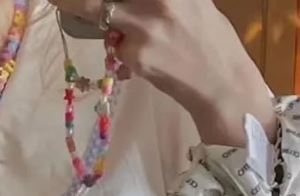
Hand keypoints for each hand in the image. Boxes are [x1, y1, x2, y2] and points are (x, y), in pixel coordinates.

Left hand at [50, 0, 273, 143]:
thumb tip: (126, 2)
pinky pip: (117, 48)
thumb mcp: (193, 1)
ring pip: (104, 15)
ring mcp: (145, 26)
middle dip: (76, 1)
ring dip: (104, 22)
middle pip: (101, 0)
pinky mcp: (137, 56)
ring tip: (117, 31)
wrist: (222, 83)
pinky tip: (142, 60)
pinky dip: (122, 53)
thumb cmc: (210, 38)